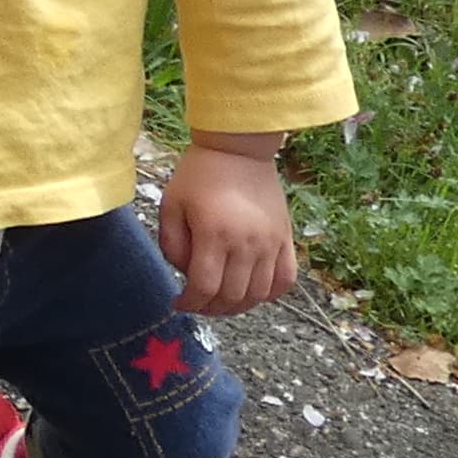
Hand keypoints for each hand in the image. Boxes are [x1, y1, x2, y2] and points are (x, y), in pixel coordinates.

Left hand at [149, 137, 294, 316]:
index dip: (190, 303)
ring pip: (258, 294)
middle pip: (232, 296)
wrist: (239, 149)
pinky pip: (286, 279)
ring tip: (222, 301)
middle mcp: (246, 243)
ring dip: (238, 306)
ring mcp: (270, 242)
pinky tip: (253, 292)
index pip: (204, 287)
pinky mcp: (286, 238)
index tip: (180, 302)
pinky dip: (270, 294)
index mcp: (214, 234)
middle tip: (198, 303)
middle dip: (210, 308)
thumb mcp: (172, 205)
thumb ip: (172, 243)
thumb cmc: (199, 175)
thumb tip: (184, 274)